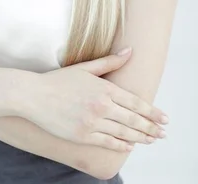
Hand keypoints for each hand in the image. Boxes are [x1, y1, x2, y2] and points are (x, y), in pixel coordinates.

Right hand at [25, 49, 167, 151]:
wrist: (34, 96)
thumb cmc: (58, 80)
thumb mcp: (84, 68)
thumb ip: (109, 62)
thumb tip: (129, 51)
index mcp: (103, 88)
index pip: (135, 103)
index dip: (152, 112)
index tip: (164, 118)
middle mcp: (101, 106)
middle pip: (133, 120)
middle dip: (151, 127)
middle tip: (163, 133)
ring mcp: (92, 123)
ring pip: (124, 133)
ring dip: (141, 138)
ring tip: (152, 140)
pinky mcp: (83, 135)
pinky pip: (108, 143)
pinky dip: (121, 145)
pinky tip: (130, 146)